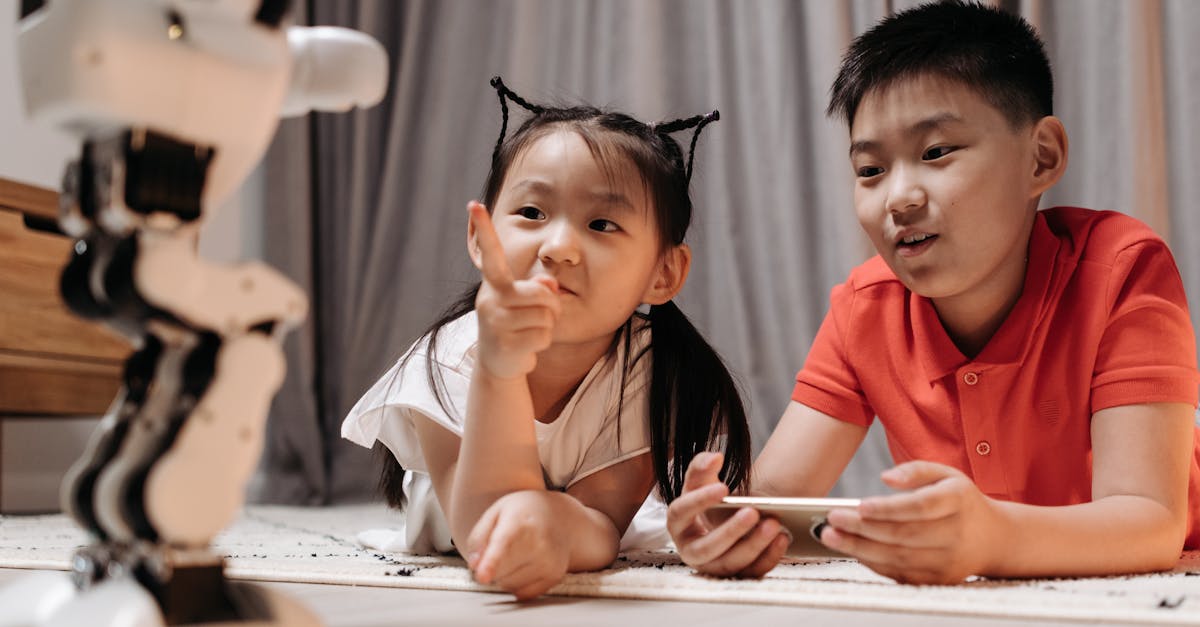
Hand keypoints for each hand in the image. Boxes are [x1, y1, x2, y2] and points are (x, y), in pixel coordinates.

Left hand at [465, 490, 570, 599]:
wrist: (562, 517)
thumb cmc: (524, 513)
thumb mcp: (496, 511)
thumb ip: (479, 536)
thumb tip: (474, 565)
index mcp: (520, 521)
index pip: (503, 545)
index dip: (491, 562)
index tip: (483, 576)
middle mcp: (539, 543)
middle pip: (499, 571)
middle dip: (491, 565)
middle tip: (503, 546)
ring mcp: (549, 562)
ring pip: (508, 585)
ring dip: (504, 575)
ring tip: (516, 553)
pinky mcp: (554, 577)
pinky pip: (522, 593)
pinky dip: (516, 584)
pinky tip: (524, 565)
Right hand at [468, 202, 560, 378]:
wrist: (498, 364)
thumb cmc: (515, 324)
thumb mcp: (524, 302)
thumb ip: (539, 287)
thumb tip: (549, 285)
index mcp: (493, 284)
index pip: (490, 254)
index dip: (484, 229)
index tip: (474, 204)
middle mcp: (490, 299)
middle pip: (541, 292)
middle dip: (551, 304)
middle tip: (541, 314)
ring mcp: (495, 323)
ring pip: (546, 315)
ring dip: (547, 325)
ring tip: (530, 330)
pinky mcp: (505, 344)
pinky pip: (543, 336)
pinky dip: (544, 342)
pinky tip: (528, 345)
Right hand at [667, 452, 790, 577]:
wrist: (723, 522)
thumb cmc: (708, 502)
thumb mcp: (701, 482)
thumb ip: (702, 466)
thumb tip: (714, 457)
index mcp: (678, 525)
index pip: (680, 513)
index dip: (699, 501)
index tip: (722, 488)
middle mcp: (691, 550)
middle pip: (707, 547)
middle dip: (730, 531)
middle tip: (752, 511)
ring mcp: (713, 567)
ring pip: (731, 563)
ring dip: (753, 545)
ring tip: (773, 524)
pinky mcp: (735, 575)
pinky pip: (751, 572)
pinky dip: (768, 557)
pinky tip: (782, 538)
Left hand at [820, 460, 1002, 583]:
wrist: (994, 539)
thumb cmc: (960, 501)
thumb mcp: (946, 474)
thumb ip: (916, 470)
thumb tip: (885, 477)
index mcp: (958, 501)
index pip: (921, 506)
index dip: (889, 508)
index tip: (860, 505)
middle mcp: (956, 534)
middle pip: (904, 534)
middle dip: (863, 529)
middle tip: (833, 519)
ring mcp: (949, 561)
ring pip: (899, 557)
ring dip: (860, 548)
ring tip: (832, 537)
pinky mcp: (939, 579)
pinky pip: (901, 574)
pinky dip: (873, 563)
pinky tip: (853, 550)